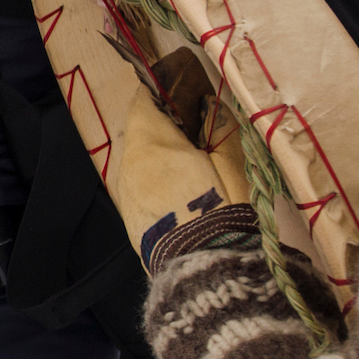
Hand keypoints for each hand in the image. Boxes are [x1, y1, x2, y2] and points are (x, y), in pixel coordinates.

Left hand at [108, 82, 254, 273]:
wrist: (204, 269)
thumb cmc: (224, 211)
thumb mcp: (233, 163)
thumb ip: (219, 128)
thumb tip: (210, 103)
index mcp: (151, 144)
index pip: (144, 103)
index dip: (159, 93)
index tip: (176, 89)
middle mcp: (129, 164)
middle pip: (138, 131)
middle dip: (159, 125)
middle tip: (189, 127)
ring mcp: (125, 193)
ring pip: (135, 160)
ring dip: (155, 154)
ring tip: (187, 160)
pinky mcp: (129, 218)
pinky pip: (136, 186)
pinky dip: (152, 179)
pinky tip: (176, 189)